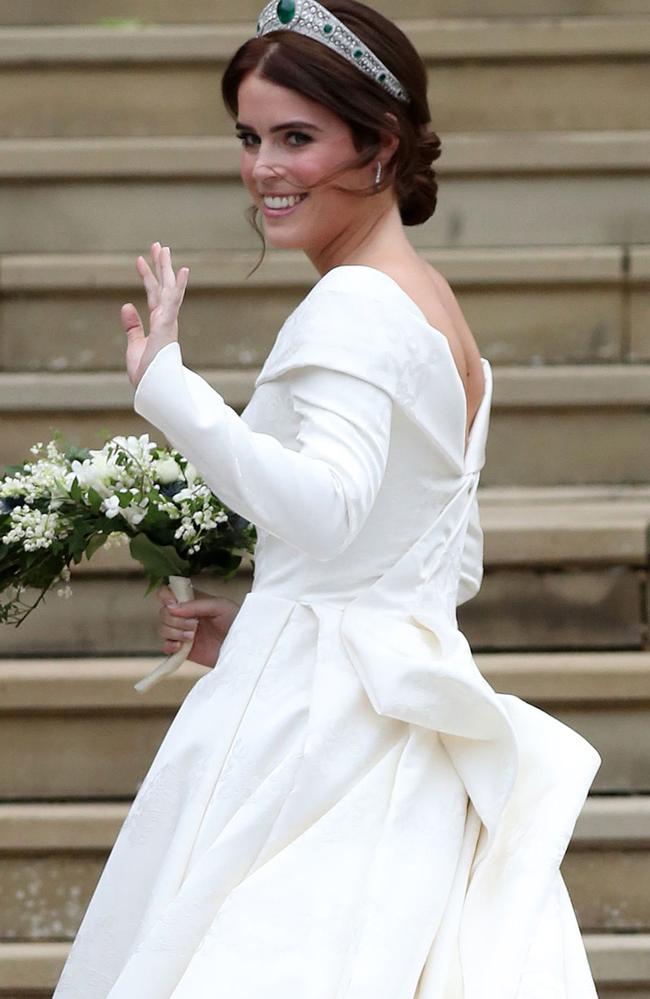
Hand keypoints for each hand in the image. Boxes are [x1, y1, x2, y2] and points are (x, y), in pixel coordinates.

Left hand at [121, 241, 189, 388]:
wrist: (152, 389)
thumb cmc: (146, 373)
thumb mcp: (134, 345)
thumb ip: (132, 325)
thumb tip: (126, 305)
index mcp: (158, 324)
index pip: (152, 295)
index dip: (146, 277)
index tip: (140, 260)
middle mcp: (165, 320)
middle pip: (162, 287)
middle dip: (160, 266)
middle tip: (158, 245)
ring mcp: (168, 322)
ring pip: (168, 289)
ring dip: (166, 268)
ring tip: (163, 248)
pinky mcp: (168, 326)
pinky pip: (173, 302)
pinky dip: (177, 286)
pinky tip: (181, 270)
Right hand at [157, 584, 240, 667]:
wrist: (243, 647)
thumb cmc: (236, 621)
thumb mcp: (220, 606)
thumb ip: (197, 604)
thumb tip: (172, 607)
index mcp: (192, 600)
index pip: (168, 592)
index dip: (166, 596)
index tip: (173, 604)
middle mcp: (185, 615)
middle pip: (163, 612)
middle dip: (175, 619)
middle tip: (194, 625)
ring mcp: (182, 632)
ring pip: (163, 629)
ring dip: (174, 632)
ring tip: (192, 636)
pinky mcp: (183, 650)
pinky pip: (166, 647)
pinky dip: (169, 646)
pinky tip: (181, 647)